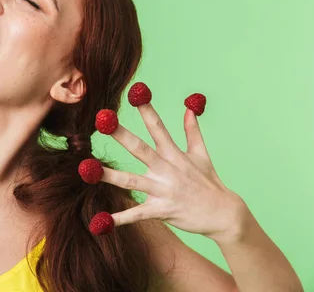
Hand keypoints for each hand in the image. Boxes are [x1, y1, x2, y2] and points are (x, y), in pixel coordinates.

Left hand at [96, 99, 245, 241]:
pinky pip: (138, 214)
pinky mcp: (162, 210)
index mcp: (174, 154)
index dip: (147, 110)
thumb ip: (192, 130)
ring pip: (132, 181)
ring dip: (110, 176)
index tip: (136, 92)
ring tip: (88, 170)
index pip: (158, 127)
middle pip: (140, 148)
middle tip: (103, 121)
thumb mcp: (202, 154)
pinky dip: (120, 219)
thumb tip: (189, 108)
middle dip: (121, 134)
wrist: (224, 214)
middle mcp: (166, 169)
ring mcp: (163, 190)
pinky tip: (102, 222)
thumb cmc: (209, 182)